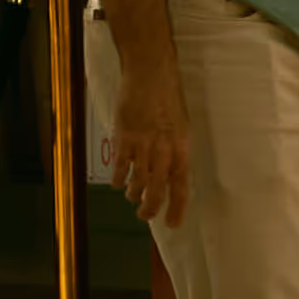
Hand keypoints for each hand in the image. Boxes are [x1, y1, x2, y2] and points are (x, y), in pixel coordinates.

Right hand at [108, 48, 191, 226]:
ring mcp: (142, 146)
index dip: (176, 208)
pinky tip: (116, 182)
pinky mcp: (124, 139)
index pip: (181, 187)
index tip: (171, 224)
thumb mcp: (182, 126)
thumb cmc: (168, 97)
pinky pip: (119, 167)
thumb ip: (176, 150)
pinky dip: (117, 178)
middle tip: (145, 215)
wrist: (150, 75)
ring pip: (137, 182)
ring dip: (133, 194)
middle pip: (156, 191)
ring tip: (131, 196)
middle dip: (150, 208)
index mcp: (181, 149)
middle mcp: (163, 152)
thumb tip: (171, 172)